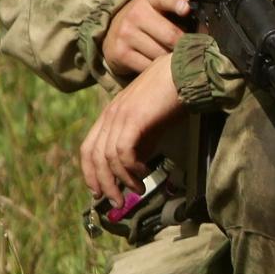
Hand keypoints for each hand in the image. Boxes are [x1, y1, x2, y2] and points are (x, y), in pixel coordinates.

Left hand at [79, 52, 186, 199]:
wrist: (185, 71)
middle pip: (94, 156)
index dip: (91, 173)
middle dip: (104, 183)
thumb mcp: (150, 121)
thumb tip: (135, 167)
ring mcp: (120, 115)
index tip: (100, 192)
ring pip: (108, 157)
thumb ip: (140, 141)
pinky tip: (145, 173)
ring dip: (121, 179)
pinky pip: (124, 152)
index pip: (89, 148)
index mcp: (110, 114)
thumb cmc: (171, 94)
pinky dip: (132, 167)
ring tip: (137, 189)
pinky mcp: (134, 119)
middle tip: (117, 201)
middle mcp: (110, 115)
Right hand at [101, 0, 191, 76]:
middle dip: (187, 45)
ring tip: (177, 57)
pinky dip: (158, 69)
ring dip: (173, 59)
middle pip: (172, 35)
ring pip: (162, 54)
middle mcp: (136, 13)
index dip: (178, 2)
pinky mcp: (121, 53)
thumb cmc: (148, 17)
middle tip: (196, 49)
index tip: (187, 8)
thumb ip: (180, 5)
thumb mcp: (161, 4)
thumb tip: (205, 21)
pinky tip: (160, 65)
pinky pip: (149, 67)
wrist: (113, 30)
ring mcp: (126, 33)